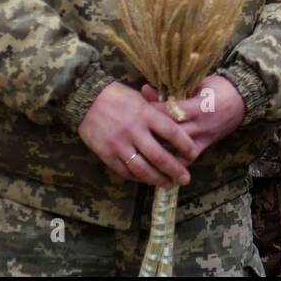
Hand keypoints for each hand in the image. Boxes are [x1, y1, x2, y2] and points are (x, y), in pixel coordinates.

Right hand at [79, 81, 199, 188]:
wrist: (85, 99)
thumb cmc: (118, 96)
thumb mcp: (141, 99)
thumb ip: (157, 113)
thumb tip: (179, 123)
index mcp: (145, 114)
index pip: (171, 132)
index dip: (185, 145)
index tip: (194, 153)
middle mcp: (134, 131)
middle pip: (159, 156)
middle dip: (175, 170)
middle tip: (185, 178)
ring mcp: (119, 144)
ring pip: (142, 169)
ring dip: (157, 179)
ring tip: (168, 184)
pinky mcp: (106, 154)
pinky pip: (125, 171)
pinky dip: (138, 178)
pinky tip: (147, 180)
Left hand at [140, 74, 245, 157]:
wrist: (243, 99)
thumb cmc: (219, 87)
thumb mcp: (198, 82)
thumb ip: (173, 89)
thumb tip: (146, 89)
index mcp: (197, 107)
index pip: (169, 112)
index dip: (151, 113)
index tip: (134, 112)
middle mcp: (199, 125)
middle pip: (171, 134)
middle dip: (151, 136)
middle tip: (131, 137)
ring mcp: (203, 137)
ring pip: (178, 151)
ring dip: (161, 154)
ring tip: (141, 157)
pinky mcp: (206, 144)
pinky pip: (189, 158)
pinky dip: (175, 162)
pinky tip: (161, 167)